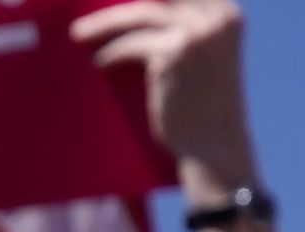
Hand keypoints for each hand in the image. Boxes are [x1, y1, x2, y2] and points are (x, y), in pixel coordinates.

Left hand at [73, 1, 255, 182]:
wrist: (215, 146)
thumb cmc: (203, 107)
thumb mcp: (204, 58)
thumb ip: (184, 30)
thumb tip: (139, 15)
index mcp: (226, 13)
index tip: (115, 1)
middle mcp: (216, 17)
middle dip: (119, 5)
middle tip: (84, 9)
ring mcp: (198, 33)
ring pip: (139, 15)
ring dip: (104, 23)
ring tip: (78, 33)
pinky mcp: (175, 54)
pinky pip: (131, 45)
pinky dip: (111, 53)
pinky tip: (98, 62)